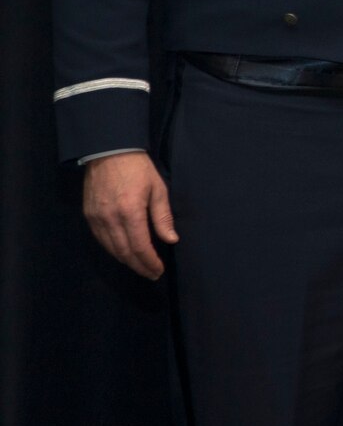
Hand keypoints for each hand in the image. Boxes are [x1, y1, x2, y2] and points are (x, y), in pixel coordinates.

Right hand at [82, 150, 177, 279]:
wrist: (109, 151)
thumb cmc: (139, 168)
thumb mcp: (158, 189)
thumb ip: (163, 216)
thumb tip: (171, 240)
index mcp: (130, 212)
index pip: (140, 247)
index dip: (149, 262)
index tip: (158, 270)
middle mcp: (110, 219)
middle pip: (124, 252)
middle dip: (139, 266)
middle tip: (151, 274)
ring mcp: (96, 218)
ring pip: (110, 249)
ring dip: (126, 261)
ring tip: (140, 266)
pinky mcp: (88, 215)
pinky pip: (100, 240)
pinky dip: (113, 250)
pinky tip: (123, 252)